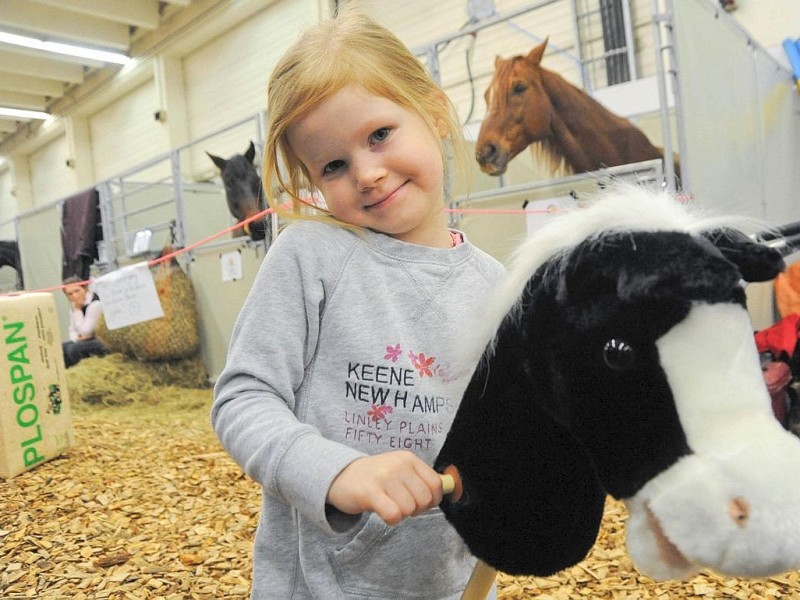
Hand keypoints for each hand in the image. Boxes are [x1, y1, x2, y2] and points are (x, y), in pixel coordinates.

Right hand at [327, 451, 443, 525]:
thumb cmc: (375, 477)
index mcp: (408, 459)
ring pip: (409, 509)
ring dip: (401, 514)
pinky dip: (391, 520)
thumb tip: (451, 488)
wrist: (340, 474)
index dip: (432, 500)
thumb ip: (422, 479)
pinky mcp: (370, 492)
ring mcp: (384, 477)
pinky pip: (393, 514)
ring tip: (388, 505)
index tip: (419, 503)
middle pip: (424, 499)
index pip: (436, 485)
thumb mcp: (400, 470)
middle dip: (416, 510)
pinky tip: (382, 512)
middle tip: (401, 505)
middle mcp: (398, 465)